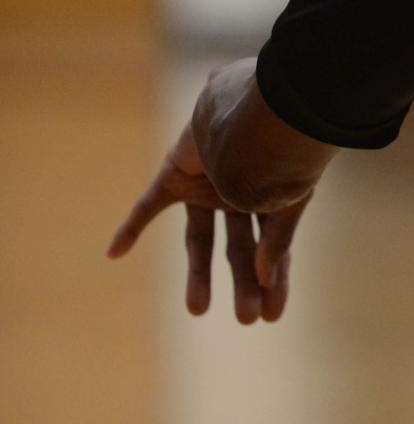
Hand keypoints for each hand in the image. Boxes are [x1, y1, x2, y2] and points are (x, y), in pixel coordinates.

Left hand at [108, 118, 309, 323]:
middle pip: (236, 249)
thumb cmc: (285, 151)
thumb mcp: (289, 202)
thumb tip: (264, 279)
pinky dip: (132, 227)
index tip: (273, 316)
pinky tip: (113, 254)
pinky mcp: (177, 173)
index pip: (272, 250)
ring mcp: (207, 185)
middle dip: (241, 283)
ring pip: (198, 239)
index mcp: (272, 197)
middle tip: (247, 319)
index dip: (274, 283)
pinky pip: (150, 205)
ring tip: (198, 310)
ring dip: (198, 274)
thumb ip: (278, 240)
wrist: (260, 104)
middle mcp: (238, 193)